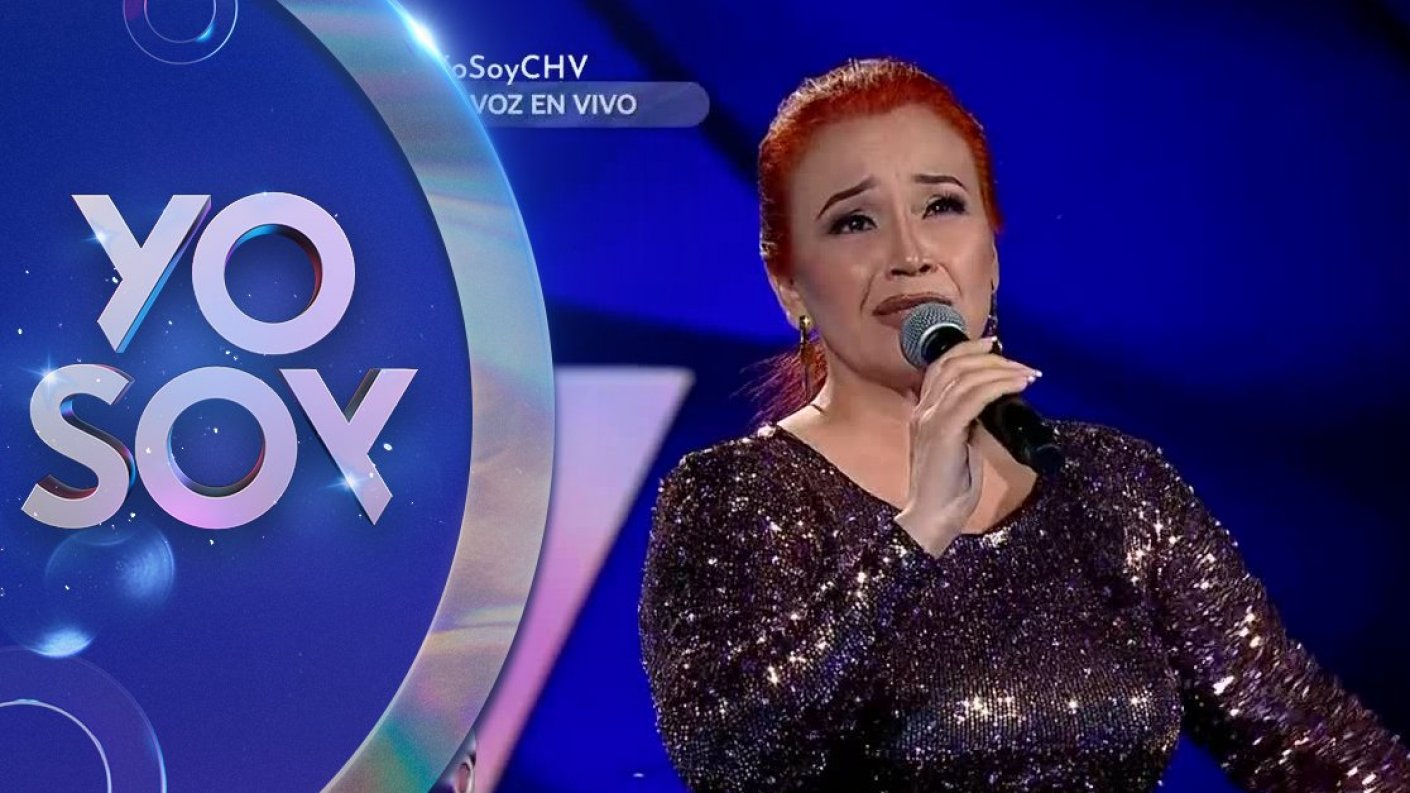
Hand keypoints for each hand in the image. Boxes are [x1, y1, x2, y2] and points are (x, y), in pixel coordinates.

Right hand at [894, 336, 1040, 555]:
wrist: (931, 517)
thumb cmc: (948, 489)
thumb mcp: (960, 448)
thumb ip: (969, 424)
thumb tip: (994, 406)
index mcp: (923, 412)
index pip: (941, 366)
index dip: (969, 349)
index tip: (996, 345)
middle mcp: (923, 409)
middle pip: (954, 363)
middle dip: (992, 357)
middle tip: (1022, 365)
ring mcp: (930, 419)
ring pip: (965, 376)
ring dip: (1001, 370)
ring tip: (1028, 375)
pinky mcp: (943, 431)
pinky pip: (973, 397)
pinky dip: (998, 386)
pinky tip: (1018, 386)